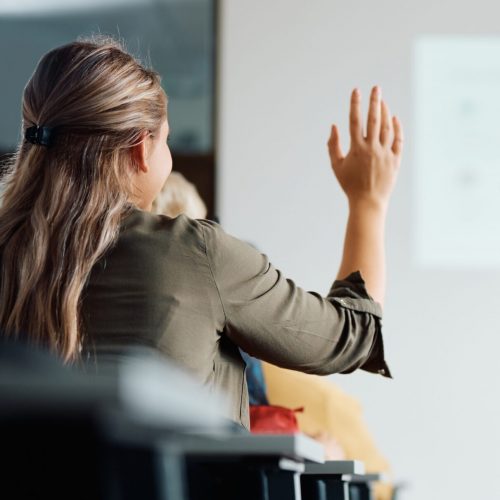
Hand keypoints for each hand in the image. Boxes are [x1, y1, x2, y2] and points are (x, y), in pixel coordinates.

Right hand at [327, 86, 402, 210]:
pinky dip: (397, 128)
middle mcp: (372, 149)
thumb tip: (333, 126)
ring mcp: (385, 154)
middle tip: (376, 88)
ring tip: (383, 101)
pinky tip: (394, 119)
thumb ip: (333, 145)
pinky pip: (398, 140)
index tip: (356, 91)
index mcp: (356, 149)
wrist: (368, 202)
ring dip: (385, 112)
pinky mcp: (395, 160)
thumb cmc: (349, 184)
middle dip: (375, 101)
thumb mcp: (336, 166)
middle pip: (374, 119)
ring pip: (387, 127)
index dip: (355, 104)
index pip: (355, 121)